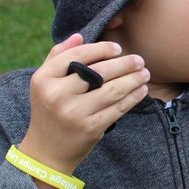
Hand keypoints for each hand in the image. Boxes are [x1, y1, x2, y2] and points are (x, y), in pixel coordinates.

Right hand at [18, 33, 148, 188]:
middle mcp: (57, 95)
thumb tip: (80, 36)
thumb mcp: (44, 83)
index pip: (77, 56)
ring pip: (112, 90)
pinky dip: (133, 97)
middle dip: (124, 64)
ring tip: (145, 73)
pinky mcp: (90, 128)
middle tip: (139, 60)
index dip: (101, 49)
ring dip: (133, 79)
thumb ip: (58, 57)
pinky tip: (141, 90)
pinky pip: (118, 108)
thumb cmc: (49, 110)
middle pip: (98, 72)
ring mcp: (74, 113)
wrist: (46, 151)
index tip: (117, 48)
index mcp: (43, 78)